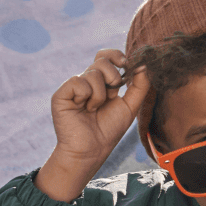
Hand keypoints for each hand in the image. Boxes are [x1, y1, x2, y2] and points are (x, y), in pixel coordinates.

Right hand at [51, 49, 149, 163]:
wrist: (91, 150)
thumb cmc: (109, 131)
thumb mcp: (130, 106)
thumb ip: (140, 85)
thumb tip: (144, 64)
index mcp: (101, 82)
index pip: (106, 56)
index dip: (116, 55)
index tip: (126, 65)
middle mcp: (87, 81)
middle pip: (101, 61)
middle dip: (113, 77)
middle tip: (110, 96)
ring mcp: (73, 87)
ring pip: (92, 73)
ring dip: (99, 95)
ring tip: (93, 109)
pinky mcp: (61, 94)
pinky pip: (78, 82)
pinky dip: (85, 96)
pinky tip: (81, 108)